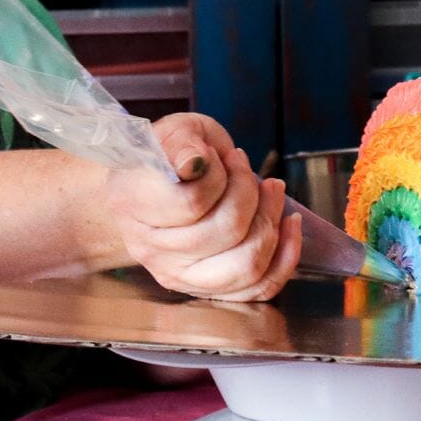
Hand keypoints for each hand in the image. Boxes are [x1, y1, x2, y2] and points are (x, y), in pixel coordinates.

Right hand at [106, 113, 301, 300]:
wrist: (162, 184)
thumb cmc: (171, 154)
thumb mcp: (176, 130)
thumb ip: (182, 141)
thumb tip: (196, 162)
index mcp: (132, 203)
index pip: (191, 203)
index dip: (219, 177)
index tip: (218, 156)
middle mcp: (150, 249)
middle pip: (226, 231)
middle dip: (250, 191)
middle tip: (244, 166)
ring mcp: (178, 275)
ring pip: (246, 264)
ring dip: (270, 220)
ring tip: (270, 190)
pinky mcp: (208, 290)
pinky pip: (259, 288)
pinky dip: (286, 255)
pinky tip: (289, 223)